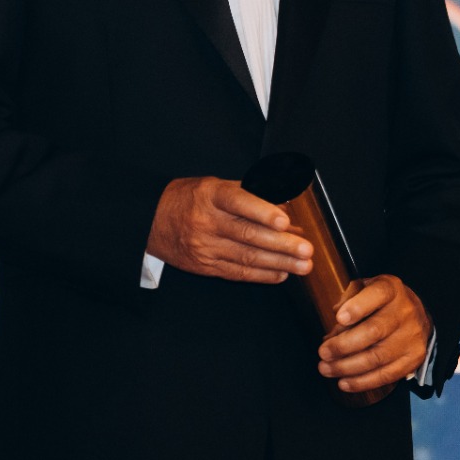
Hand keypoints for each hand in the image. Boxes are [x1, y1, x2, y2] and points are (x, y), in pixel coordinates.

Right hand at [145, 177, 313, 283]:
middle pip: (248, 235)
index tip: (285, 222)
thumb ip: (247, 194)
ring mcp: (205, 247)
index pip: (238, 202)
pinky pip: (237, 272)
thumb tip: (285, 204)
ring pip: (246, 257)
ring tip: (303, 266)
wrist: (152, 221)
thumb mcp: (214, 186)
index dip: (263, 212)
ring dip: (279, 263)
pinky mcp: (205, 266)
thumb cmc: (190, 199)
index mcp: (210, 195)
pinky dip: (262, 274)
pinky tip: (281, 274)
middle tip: (307, 250)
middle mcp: (206, 221)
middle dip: (281, 245)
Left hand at [317, 275, 431, 393]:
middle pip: (374, 331)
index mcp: (391, 289)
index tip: (339, 318)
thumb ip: (347, 301)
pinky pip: (387, 375)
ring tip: (326, 369)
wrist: (417, 315)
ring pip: (377, 357)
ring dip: (347, 367)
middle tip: (323, 352)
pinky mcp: (413, 358)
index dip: (358, 307)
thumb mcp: (366, 288)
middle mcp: (404, 312)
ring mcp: (411, 337)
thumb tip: (334, 329)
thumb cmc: (383, 302)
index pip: (378, 293)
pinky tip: (344, 382)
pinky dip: (362, 382)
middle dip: (344, 345)